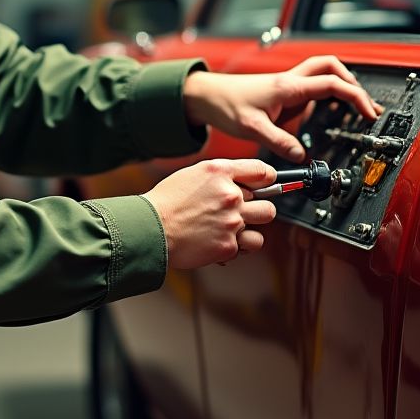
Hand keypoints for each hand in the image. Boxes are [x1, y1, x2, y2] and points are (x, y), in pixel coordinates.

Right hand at [143, 158, 277, 268]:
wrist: (151, 229)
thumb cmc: (168, 201)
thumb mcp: (194, 174)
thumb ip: (223, 176)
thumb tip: (246, 183)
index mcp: (221, 172)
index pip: (263, 171)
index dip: (268, 179)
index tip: (266, 186)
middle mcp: (231, 195)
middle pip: (268, 204)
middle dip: (257, 209)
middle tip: (240, 213)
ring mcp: (232, 222)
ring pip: (262, 227)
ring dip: (250, 229)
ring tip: (230, 229)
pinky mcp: (229, 245)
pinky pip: (248, 246)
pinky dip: (235, 246)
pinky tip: (217, 241)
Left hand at [182, 55, 382, 161]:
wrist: (206, 95)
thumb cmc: (225, 104)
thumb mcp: (252, 128)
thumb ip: (278, 142)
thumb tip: (300, 156)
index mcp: (289, 86)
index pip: (332, 84)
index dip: (355, 97)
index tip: (368, 113)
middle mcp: (291, 81)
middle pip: (333, 67)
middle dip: (354, 82)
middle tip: (366, 106)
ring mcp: (288, 85)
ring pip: (323, 73)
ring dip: (341, 85)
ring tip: (354, 108)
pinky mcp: (283, 92)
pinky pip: (312, 88)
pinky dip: (326, 95)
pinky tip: (327, 112)